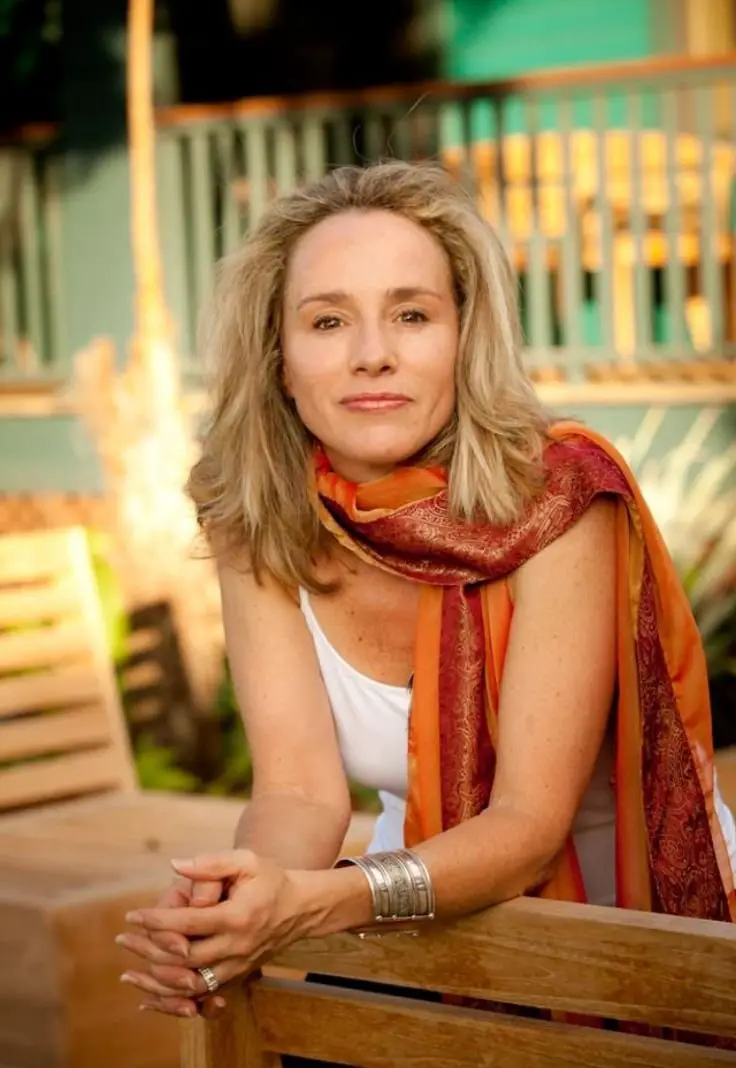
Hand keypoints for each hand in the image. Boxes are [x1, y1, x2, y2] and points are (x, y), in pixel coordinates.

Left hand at [118, 851, 309, 1008]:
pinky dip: (174, 998)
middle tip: (124, 939)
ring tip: (129, 972)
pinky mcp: (237, 977)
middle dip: (149, 950)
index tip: (132, 915)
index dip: (157, 921)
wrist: (300, 909)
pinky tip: (150, 994)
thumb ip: (211, 863)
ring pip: (190, 985)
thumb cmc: (270, 880)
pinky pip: (202, 996)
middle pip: (184, 959)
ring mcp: (238, 967)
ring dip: (156, 981)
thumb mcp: (246, 861)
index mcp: (238, 917)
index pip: (189, 924)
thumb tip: (175, 865)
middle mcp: (237, 947)